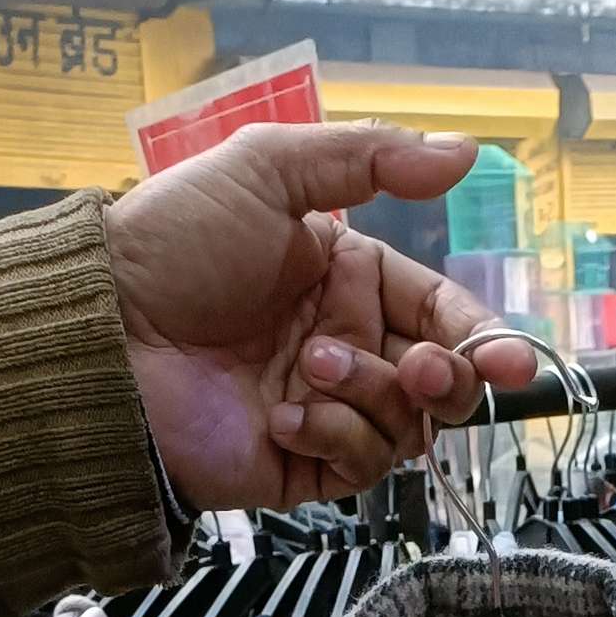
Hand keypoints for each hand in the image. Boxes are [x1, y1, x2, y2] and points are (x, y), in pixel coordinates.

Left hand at [105, 125, 539, 508]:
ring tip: (307, 368)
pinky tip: (281, 412)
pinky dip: (332, 434)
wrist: (107, 331)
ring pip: (405, 424)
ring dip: (369, 394)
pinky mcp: (300, 464)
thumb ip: (371, 159)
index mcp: (345, 276)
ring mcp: (323, 406)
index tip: (508, 356)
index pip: (439, 311)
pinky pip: (358, 462)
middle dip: (449, 378)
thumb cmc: (174, 243)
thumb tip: (464, 153)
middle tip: (428, 369)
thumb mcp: (272, 170)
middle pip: (440, 380)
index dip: (480, 335)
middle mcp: (343, 343)